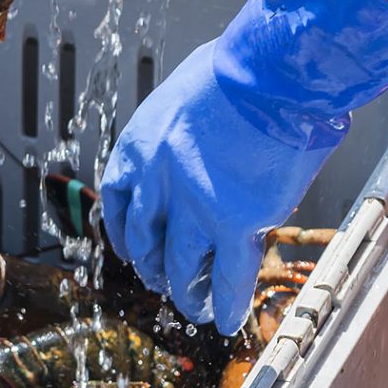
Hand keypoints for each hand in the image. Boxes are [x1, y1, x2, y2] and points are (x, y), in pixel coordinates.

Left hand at [101, 40, 336, 333]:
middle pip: (144, 240)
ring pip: (181, 267)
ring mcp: (193, 205)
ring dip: (186, 292)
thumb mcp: (189, 88)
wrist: (271, 73)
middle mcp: (156, 180)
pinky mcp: (234, 222)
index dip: (121, 230)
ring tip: (195, 305)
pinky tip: (228, 319)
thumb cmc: (240, 69)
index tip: (129, 246)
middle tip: (164, 278)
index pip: (116, 199)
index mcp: (140, 144)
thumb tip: (201, 134)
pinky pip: (228, 277)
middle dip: (153, 265)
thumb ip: (185, 124)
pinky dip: (227, 303)